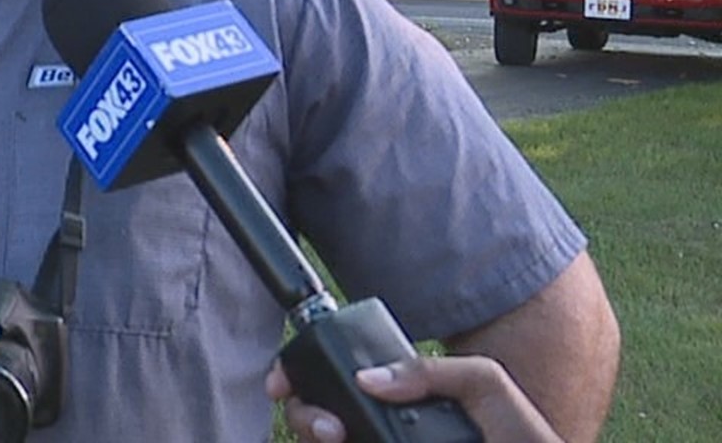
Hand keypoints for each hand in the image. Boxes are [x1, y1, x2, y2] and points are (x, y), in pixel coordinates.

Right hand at [268, 354, 562, 442]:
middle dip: (304, 416)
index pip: (338, 386)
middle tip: (330, 428)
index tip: (282, 384)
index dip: (301, 381)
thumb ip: (431, 370)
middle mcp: (383, 433)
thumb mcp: (485, 383)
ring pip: (322, 442)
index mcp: (400, 406)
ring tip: (337, 438)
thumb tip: (367, 379)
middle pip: (316, 420)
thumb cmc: (524, 435)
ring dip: (312, 434)